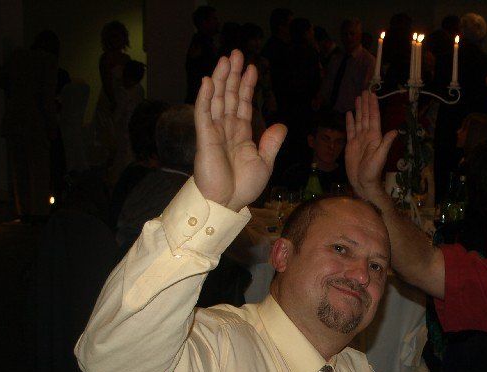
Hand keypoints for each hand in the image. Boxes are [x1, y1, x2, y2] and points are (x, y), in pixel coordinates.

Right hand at [194, 50, 286, 210]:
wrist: (227, 203)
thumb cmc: (243, 187)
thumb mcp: (264, 163)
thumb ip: (271, 143)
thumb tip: (282, 124)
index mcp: (241, 135)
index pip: (244, 104)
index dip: (248, 86)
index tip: (253, 68)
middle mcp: (227, 129)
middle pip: (230, 96)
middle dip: (234, 75)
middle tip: (237, 53)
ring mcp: (214, 132)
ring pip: (217, 99)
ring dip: (221, 78)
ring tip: (226, 58)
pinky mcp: (204, 138)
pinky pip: (203, 113)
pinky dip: (205, 97)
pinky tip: (209, 80)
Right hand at [345, 91, 396, 201]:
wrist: (362, 183)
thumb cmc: (372, 172)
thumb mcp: (380, 157)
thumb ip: (386, 143)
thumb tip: (395, 131)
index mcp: (374, 137)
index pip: (374, 118)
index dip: (373, 106)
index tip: (372, 95)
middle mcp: (367, 136)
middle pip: (366, 116)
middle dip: (366, 104)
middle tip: (365, 91)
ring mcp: (359, 140)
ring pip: (359, 121)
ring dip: (359, 109)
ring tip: (358, 98)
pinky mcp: (351, 145)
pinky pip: (350, 130)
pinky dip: (350, 121)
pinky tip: (350, 113)